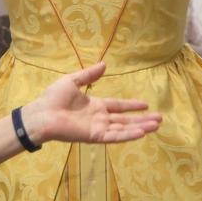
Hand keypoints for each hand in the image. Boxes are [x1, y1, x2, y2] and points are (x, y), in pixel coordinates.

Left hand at [22, 62, 161, 144]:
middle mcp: (99, 118)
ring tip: (156, 126)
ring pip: (123, 128)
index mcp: (95, 106)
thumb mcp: (72, 81)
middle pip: (125, 120)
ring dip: (140, 127)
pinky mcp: (94, 136)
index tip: (146, 104)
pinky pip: (114, 136)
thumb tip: (104, 64)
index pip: (117, 106)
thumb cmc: (53, 98)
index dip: (131, 106)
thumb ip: (89, 75)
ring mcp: (98, 128)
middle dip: (142, 119)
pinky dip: (128, 135)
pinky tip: (141, 133)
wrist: (41, 113)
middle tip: (160, 119)